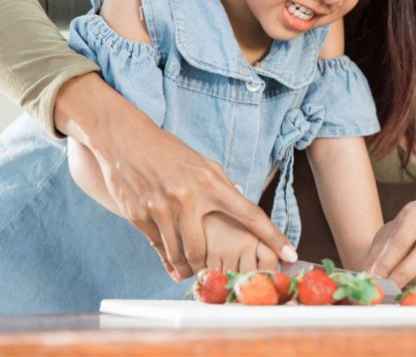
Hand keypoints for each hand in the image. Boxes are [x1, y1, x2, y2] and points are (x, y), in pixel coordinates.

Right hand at [57, 73, 295, 279]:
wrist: (126, 140)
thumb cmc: (170, 152)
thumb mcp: (203, 164)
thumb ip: (222, 187)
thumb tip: (242, 206)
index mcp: (211, 182)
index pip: (250, 214)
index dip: (273, 236)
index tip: (290, 252)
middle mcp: (187, 196)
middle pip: (204, 248)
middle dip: (209, 266)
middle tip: (217, 273)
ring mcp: (161, 208)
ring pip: (179, 254)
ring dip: (188, 268)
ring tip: (194, 273)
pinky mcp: (138, 216)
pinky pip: (159, 248)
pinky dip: (168, 261)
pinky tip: (175, 268)